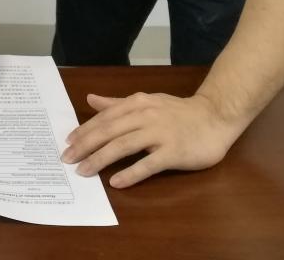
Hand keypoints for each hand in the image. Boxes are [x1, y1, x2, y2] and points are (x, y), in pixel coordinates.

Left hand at [61, 92, 245, 187]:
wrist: (216, 116)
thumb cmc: (178, 111)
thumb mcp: (146, 101)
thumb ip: (117, 103)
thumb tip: (90, 99)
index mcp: (136, 103)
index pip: (104, 118)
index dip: (84, 130)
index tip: (68, 143)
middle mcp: (145, 116)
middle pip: (109, 131)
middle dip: (85, 145)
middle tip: (67, 159)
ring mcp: (160, 133)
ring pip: (123, 146)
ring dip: (100, 159)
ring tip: (84, 171)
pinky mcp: (173, 151)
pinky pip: (148, 164)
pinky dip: (131, 173)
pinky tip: (116, 182)